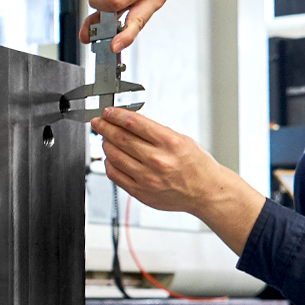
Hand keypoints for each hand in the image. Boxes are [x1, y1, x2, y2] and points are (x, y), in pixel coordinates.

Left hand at [93, 107, 265, 253]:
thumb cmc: (196, 165)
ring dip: (105, 144)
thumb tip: (128, 121)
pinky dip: (109, 163)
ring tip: (104, 138)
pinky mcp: (141, 192)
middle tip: (98, 122)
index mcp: (170, 143)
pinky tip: (111, 158)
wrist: (206, 192)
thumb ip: (155, 131)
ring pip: (114, 155)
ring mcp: (147, 178)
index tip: (107, 112)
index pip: (133, 123)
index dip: (115, 115)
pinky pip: (115, 175)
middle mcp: (158, 160)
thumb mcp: (182, 139)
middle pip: (120, 138)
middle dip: (104, 127)